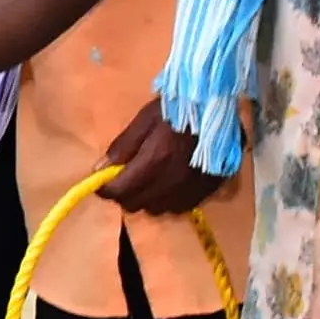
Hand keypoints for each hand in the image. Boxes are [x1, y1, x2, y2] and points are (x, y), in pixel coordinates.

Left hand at [98, 98, 225, 217]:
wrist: (220, 108)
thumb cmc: (178, 109)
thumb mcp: (145, 119)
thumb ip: (122, 147)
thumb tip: (100, 169)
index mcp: (153, 162)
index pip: (118, 191)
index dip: (105, 189)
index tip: (102, 181)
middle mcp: (171, 184)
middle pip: (135, 205)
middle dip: (124, 194)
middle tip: (125, 178)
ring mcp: (190, 191)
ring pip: (157, 210)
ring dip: (147, 199)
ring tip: (149, 180)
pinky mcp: (206, 193)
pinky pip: (179, 208)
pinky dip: (168, 200)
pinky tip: (169, 184)